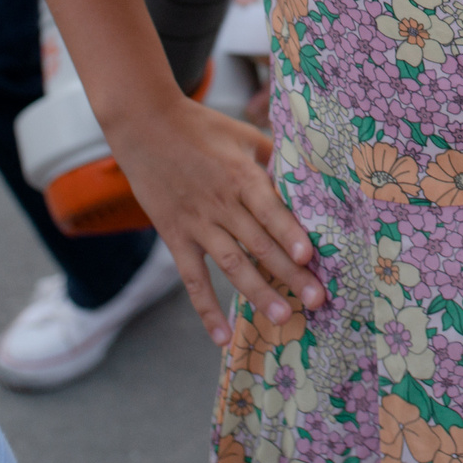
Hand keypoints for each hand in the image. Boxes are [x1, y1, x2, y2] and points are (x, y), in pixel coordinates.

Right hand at [110, 90, 322, 344]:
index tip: (309, 255)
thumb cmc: (201, 127)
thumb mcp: (242, 135)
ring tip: (283, 317)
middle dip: (289, 272)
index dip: (289, 232)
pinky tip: (221, 337)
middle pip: (258, 243)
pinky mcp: (175, 236)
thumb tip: (307, 176)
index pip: (269, 208)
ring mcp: (196, 223)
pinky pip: (192, 278)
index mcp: (241, 175)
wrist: (144, 125)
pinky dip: (206, 309)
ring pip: (231, 264)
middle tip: (317, 299)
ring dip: (257, 292)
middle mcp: (221, 203)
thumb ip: (272, 157)